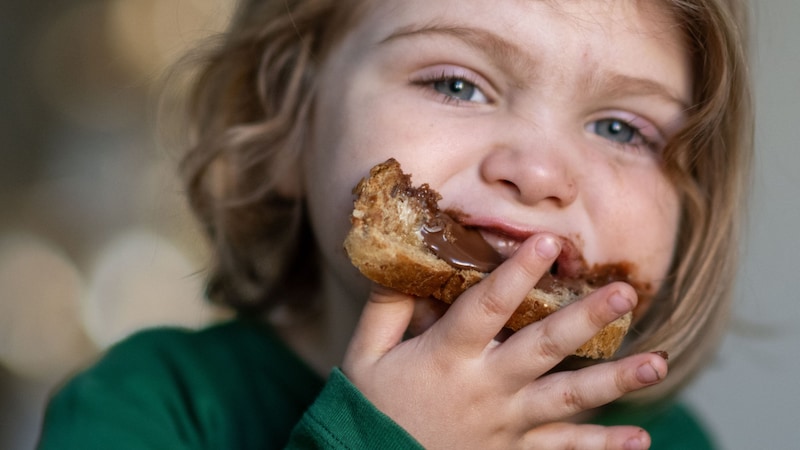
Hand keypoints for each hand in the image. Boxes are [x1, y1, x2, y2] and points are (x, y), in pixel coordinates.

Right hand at [342, 234, 666, 449]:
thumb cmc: (370, 408)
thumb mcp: (366, 354)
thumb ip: (387, 307)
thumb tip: (407, 263)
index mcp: (447, 357)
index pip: (487, 307)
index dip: (517, 273)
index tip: (548, 242)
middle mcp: (485, 388)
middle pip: (542, 348)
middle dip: (585, 319)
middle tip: (625, 292)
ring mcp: (506, 423)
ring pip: (568, 399)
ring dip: (614, 381)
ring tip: (657, 364)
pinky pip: (563, 449)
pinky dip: (601, 447)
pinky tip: (641, 440)